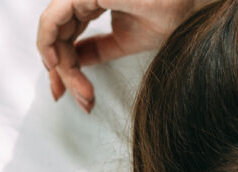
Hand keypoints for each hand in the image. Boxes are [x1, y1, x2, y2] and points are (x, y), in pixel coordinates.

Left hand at [37, 0, 200, 111]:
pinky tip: (55, 63)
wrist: (189, 4)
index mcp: (93, 3)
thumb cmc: (168, 14)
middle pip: (56, 36)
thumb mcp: (127, 40)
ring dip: (57, 64)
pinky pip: (53, 20)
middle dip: (58, 71)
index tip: (71, 93)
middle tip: (65, 96)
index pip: (66, 34)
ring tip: (67, 88)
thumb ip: (98, 49)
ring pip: (51, 31)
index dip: (64, 64)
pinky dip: (47, 41)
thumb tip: (75, 62)